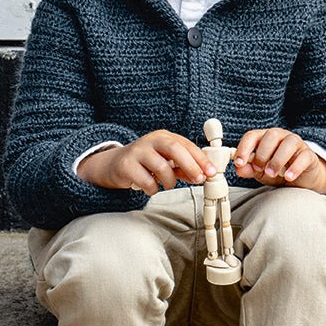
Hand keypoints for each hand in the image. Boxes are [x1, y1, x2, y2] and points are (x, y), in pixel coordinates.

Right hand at [77, 131, 214, 193]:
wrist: (114, 165)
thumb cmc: (145, 162)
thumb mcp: (166, 161)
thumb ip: (183, 167)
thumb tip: (203, 175)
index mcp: (163, 136)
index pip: (186, 144)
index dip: (201, 159)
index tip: (211, 172)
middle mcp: (151, 141)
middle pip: (174, 149)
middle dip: (190, 165)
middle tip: (198, 179)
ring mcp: (137, 152)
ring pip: (161, 167)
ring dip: (169, 181)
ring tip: (167, 184)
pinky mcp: (126, 165)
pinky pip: (146, 181)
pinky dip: (153, 188)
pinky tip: (150, 187)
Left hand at [234, 128, 325, 195]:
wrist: (301, 180)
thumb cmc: (279, 172)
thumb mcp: (261, 172)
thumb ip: (250, 169)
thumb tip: (239, 169)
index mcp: (265, 138)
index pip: (252, 136)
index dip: (244, 148)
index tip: (239, 162)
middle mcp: (281, 137)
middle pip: (271, 135)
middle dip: (262, 153)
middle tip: (258, 169)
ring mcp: (297, 144)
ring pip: (289, 142)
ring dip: (277, 159)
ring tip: (272, 173)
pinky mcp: (309, 155)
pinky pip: (304, 156)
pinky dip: (295, 167)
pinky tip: (289, 177)